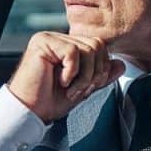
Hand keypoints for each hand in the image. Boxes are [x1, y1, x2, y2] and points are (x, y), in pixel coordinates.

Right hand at [7, 31, 124, 122]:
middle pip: (97, 45)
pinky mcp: (43, 42)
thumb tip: (121, 64)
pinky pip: (73, 52)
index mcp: (67, 46)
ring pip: (88, 49)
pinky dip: (72, 72)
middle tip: (79, 89)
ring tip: (69, 88)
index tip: (87, 87)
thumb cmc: (50, 101)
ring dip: (84, 76)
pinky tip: (61, 82)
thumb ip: (101, 75)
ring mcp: (50, 38)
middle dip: (94, 73)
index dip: (101, 68)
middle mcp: (58, 38)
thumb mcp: (83, 88)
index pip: (99, 46)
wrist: (29, 112)